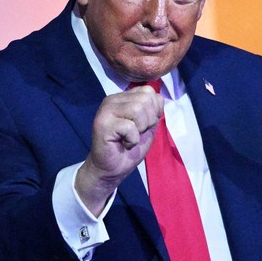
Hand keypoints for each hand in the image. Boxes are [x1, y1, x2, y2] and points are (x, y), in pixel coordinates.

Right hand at [75, 86, 164, 211]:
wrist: (113, 168)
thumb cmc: (129, 147)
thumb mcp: (148, 125)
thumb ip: (153, 110)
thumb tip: (159, 98)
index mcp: (123, 98)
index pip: (149, 91)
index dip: (154, 110)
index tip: (144, 125)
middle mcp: (113, 99)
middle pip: (145, 99)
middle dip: (148, 120)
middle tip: (137, 133)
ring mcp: (106, 110)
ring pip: (138, 109)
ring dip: (140, 129)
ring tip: (130, 137)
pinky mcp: (103, 124)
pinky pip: (130, 126)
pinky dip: (132, 140)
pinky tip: (124, 144)